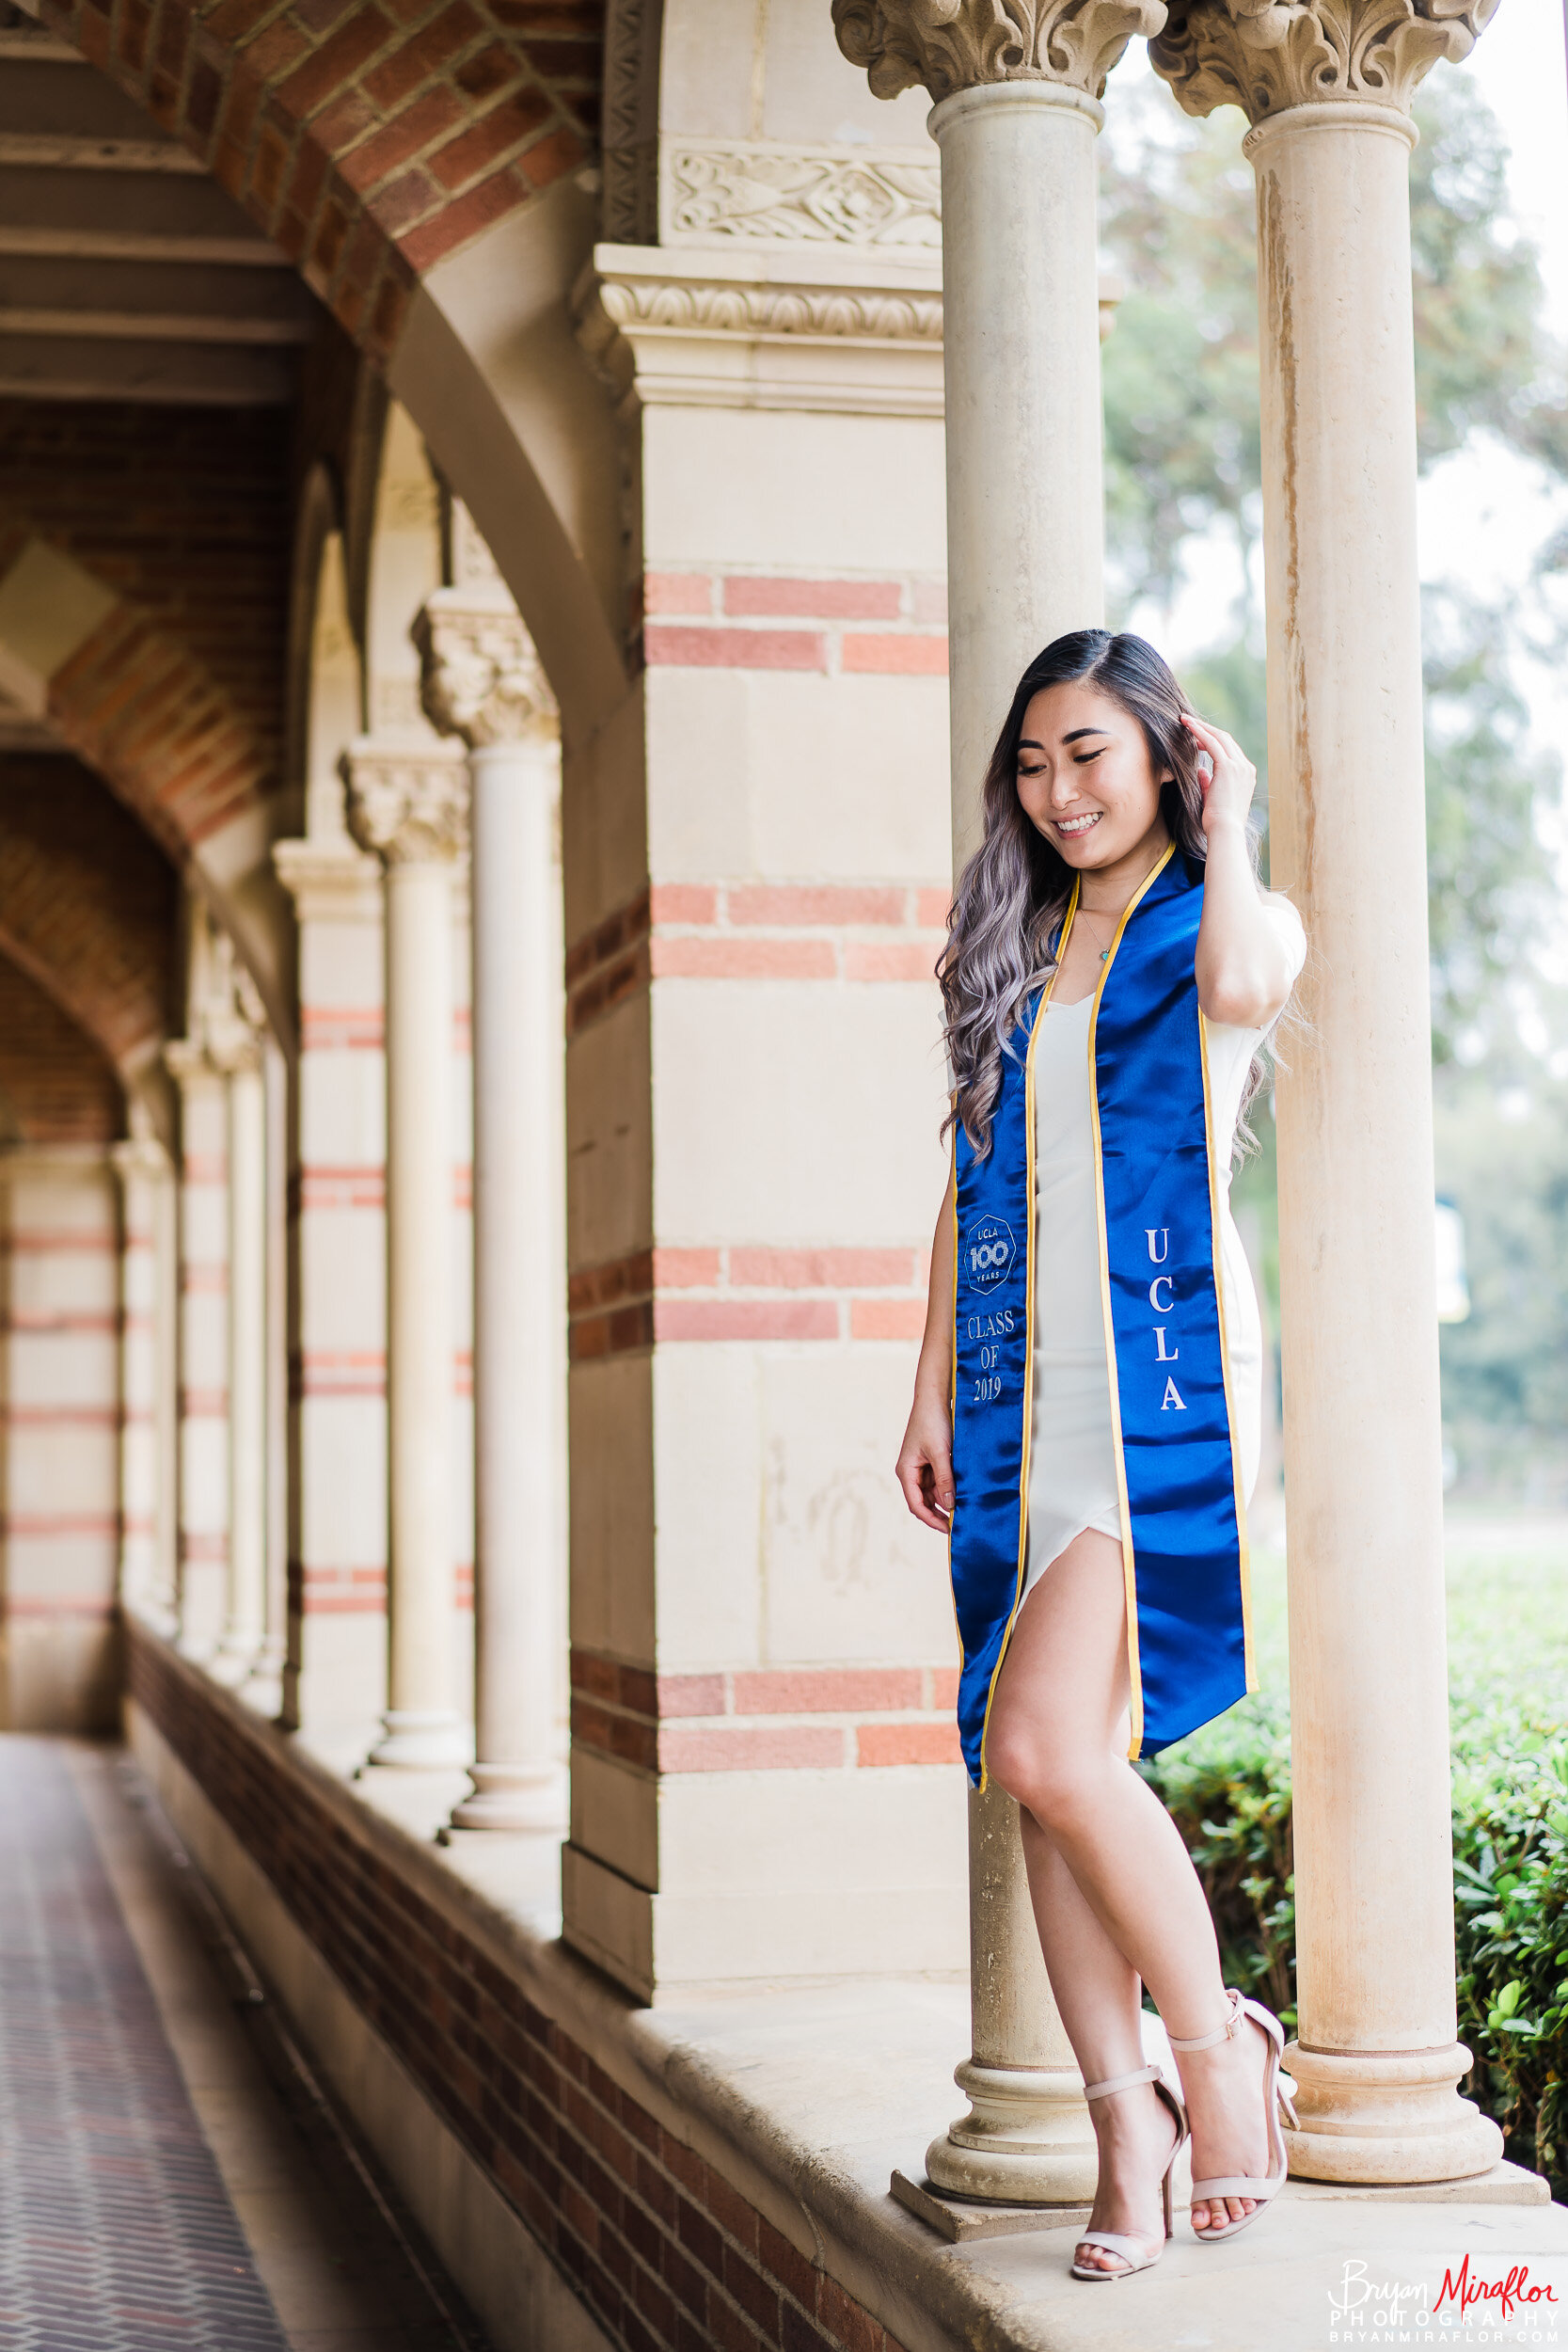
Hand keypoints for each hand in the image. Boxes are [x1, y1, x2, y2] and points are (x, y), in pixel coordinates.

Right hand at [896, 1386, 954, 1532]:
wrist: (934, 1398)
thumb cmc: (932, 1422)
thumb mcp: (940, 1453)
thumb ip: (944, 1479)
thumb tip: (950, 1504)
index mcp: (906, 1472)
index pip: (916, 1505)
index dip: (932, 1520)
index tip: (949, 1529)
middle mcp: (911, 1472)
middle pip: (924, 1502)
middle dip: (940, 1514)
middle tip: (959, 1524)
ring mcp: (921, 1467)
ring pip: (933, 1493)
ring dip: (947, 1501)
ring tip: (965, 1510)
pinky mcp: (932, 1461)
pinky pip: (940, 1481)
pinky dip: (950, 1488)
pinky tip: (963, 1493)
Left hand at [1181, 710, 1255, 839]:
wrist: (1225, 832)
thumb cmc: (1217, 822)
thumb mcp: (1212, 798)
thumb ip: (1208, 782)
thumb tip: (1201, 771)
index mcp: (1245, 775)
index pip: (1229, 750)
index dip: (1211, 741)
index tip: (1195, 738)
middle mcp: (1245, 768)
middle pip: (1226, 739)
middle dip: (1206, 729)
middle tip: (1188, 723)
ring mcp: (1239, 766)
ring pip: (1219, 737)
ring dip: (1201, 727)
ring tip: (1184, 721)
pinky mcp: (1229, 768)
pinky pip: (1212, 743)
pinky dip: (1199, 732)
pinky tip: (1187, 726)